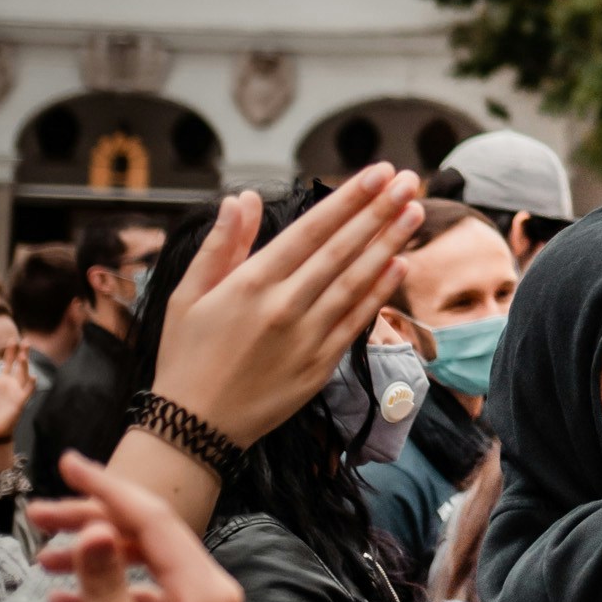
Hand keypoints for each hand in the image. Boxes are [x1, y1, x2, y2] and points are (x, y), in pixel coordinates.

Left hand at [0, 341, 31, 449]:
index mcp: (2, 380)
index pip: (7, 362)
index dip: (10, 350)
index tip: (11, 338)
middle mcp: (12, 383)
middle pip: (18, 364)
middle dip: (21, 352)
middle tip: (24, 340)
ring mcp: (17, 392)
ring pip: (24, 375)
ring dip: (24, 366)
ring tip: (23, 356)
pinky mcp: (20, 402)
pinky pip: (28, 392)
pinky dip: (31, 385)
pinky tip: (33, 378)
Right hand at [32, 456, 241, 601]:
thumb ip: (108, 590)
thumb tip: (95, 531)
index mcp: (208, 588)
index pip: (154, 519)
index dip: (108, 489)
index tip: (67, 464)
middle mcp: (211, 591)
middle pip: (147, 536)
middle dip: (92, 522)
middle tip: (36, 514)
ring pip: (141, 565)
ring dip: (93, 558)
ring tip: (38, 557)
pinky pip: (141, 597)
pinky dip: (104, 593)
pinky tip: (60, 600)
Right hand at [151, 167, 424, 451]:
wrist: (193, 428)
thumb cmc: (185, 356)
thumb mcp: (187, 295)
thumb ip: (220, 245)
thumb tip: (239, 198)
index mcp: (250, 284)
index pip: (311, 230)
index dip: (348, 199)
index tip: (378, 172)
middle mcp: (284, 307)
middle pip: (342, 250)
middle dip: (379, 211)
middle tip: (410, 180)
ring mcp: (307, 338)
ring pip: (356, 281)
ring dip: (390, 244)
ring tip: (415, 212)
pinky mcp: (320, 366)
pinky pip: (357, 321)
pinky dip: (380, 292)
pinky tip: (401, 264)